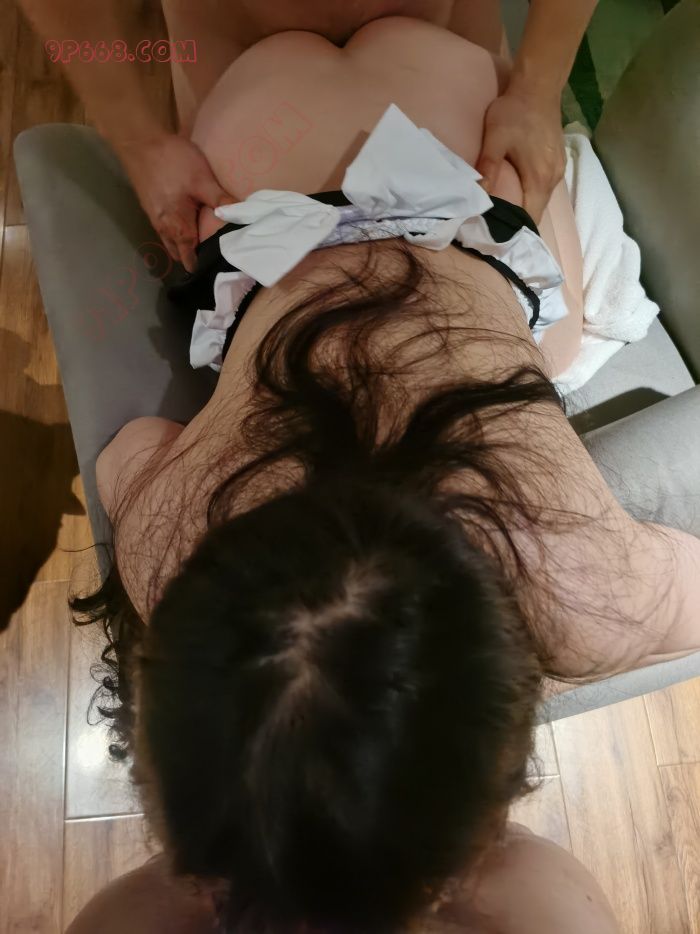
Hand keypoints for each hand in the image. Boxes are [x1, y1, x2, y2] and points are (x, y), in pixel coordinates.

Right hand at [116, 134, 228, 271]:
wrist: (140, 141)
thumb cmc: (173, 162)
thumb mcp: (203, 180)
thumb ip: (221, 201)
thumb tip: (241, 217)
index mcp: (178, 227)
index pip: (189, 257)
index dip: (200, 264)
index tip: (213, 268)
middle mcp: (163, 228)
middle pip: (178, 252)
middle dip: (191, 256)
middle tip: (210, 254)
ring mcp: (154, 217)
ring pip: (169, 240)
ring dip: (181, 244)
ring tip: (199, 241)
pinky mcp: (149, 206)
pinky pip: (163, 229)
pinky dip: (174, 232)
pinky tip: (184, 221)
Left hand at [476, 86, 565, 223]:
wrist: (539, 85)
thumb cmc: (515, 112)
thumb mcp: (495, 139)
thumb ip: (488, 168)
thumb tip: (478, 196)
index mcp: (540, 179)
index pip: (530, 217)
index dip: (515, 230)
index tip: (497, 238)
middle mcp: (553, 179)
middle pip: (535, 211)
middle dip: (517, 222)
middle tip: (494, 230)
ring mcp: (558, 170)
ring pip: (540, 199)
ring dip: (524, 207)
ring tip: (503, 215)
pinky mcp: (557, 161)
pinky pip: (543, 187)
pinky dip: (530, 194)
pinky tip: (516, 193)